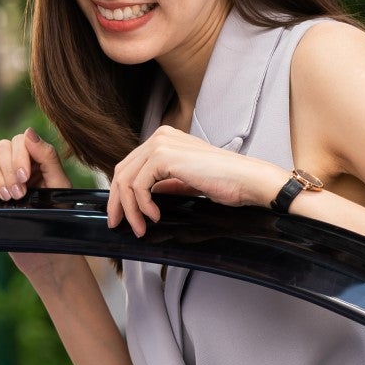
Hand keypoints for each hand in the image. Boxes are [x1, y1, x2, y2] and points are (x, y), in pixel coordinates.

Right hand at [0, 127, 69, 198]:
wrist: (48, 221)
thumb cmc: (57, 201)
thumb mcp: (58, 181)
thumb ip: (47, 155)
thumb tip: (29, 132)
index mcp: (35, 152)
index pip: (19, 140)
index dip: (18, 158)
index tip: (24, 178)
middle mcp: (17, 154)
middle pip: (1, 147)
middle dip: (8, 173)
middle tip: (18, 194)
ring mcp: (1, 164)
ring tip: (8, 196)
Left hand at [107, 126, 288, 235]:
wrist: (246, 180)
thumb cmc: (226, 181)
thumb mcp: (187, 181)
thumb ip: (165, 182)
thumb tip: (145, 194)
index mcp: (165, 139)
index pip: (130, 165)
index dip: (120, 193)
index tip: (121, 215)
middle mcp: (159, 137)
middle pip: (122, 172)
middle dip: (118, 202)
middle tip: (119, 224)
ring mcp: (160, 144)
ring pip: (127, 181)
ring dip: (131, 209)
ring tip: (141, 227)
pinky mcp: (163, 157)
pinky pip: (138, 187)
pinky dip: (142, 206)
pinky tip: (155, 216)